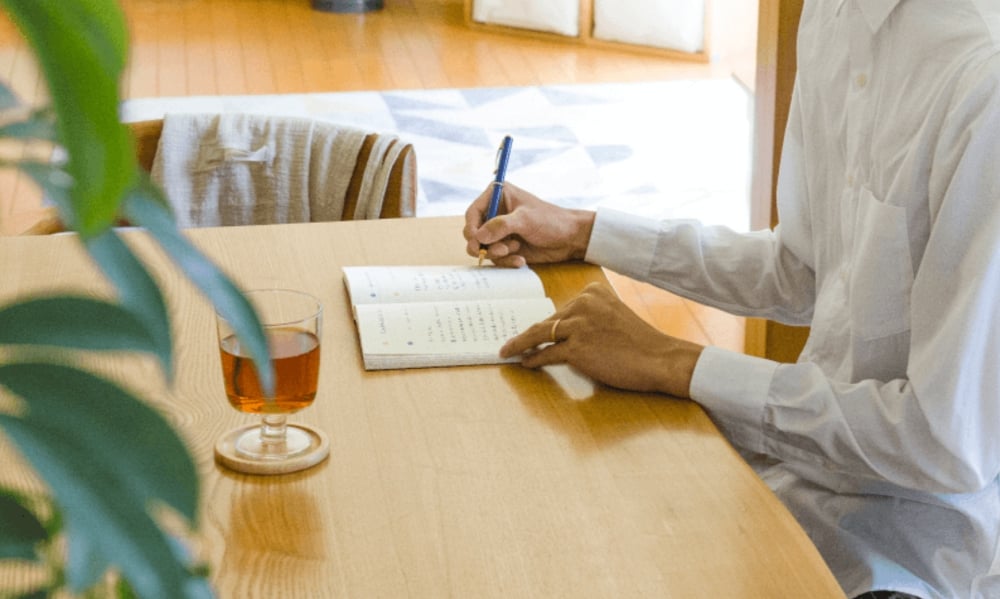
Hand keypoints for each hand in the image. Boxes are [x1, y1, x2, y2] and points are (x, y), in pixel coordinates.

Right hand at [464, 182, 595, 267]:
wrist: (570, 238)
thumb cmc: (551, 221)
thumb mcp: (525, 220)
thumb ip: (501, 226)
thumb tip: (478, 236)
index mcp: (497, 196)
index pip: (473, 212)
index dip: (470, 227)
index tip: (475, 240)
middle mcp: (496, 213)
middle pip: (474, 232)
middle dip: (483, 244)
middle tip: (494, 250)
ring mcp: (500, 232)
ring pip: (484, 248)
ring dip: (498, 253)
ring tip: (516, 250)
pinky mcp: (506, 247)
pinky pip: (496, 258)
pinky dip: (506, 261)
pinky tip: (521, 260)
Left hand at [500, 283, 703, 397]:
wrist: (660, 359)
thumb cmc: (640, 343)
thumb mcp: (613, 315)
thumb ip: (589, 317)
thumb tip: (557, 330)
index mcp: (593, 291)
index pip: (561, 308)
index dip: (545, 323)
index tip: (530, 329)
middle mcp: (584, 303)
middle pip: (548, 320)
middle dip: (529, 333)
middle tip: (510, 341)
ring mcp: (579, 324)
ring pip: (541, 334)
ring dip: (521, 344)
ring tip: (508, 350)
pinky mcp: (577, 348)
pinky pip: (547, 353)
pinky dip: (533, 358)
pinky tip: (525, 362)